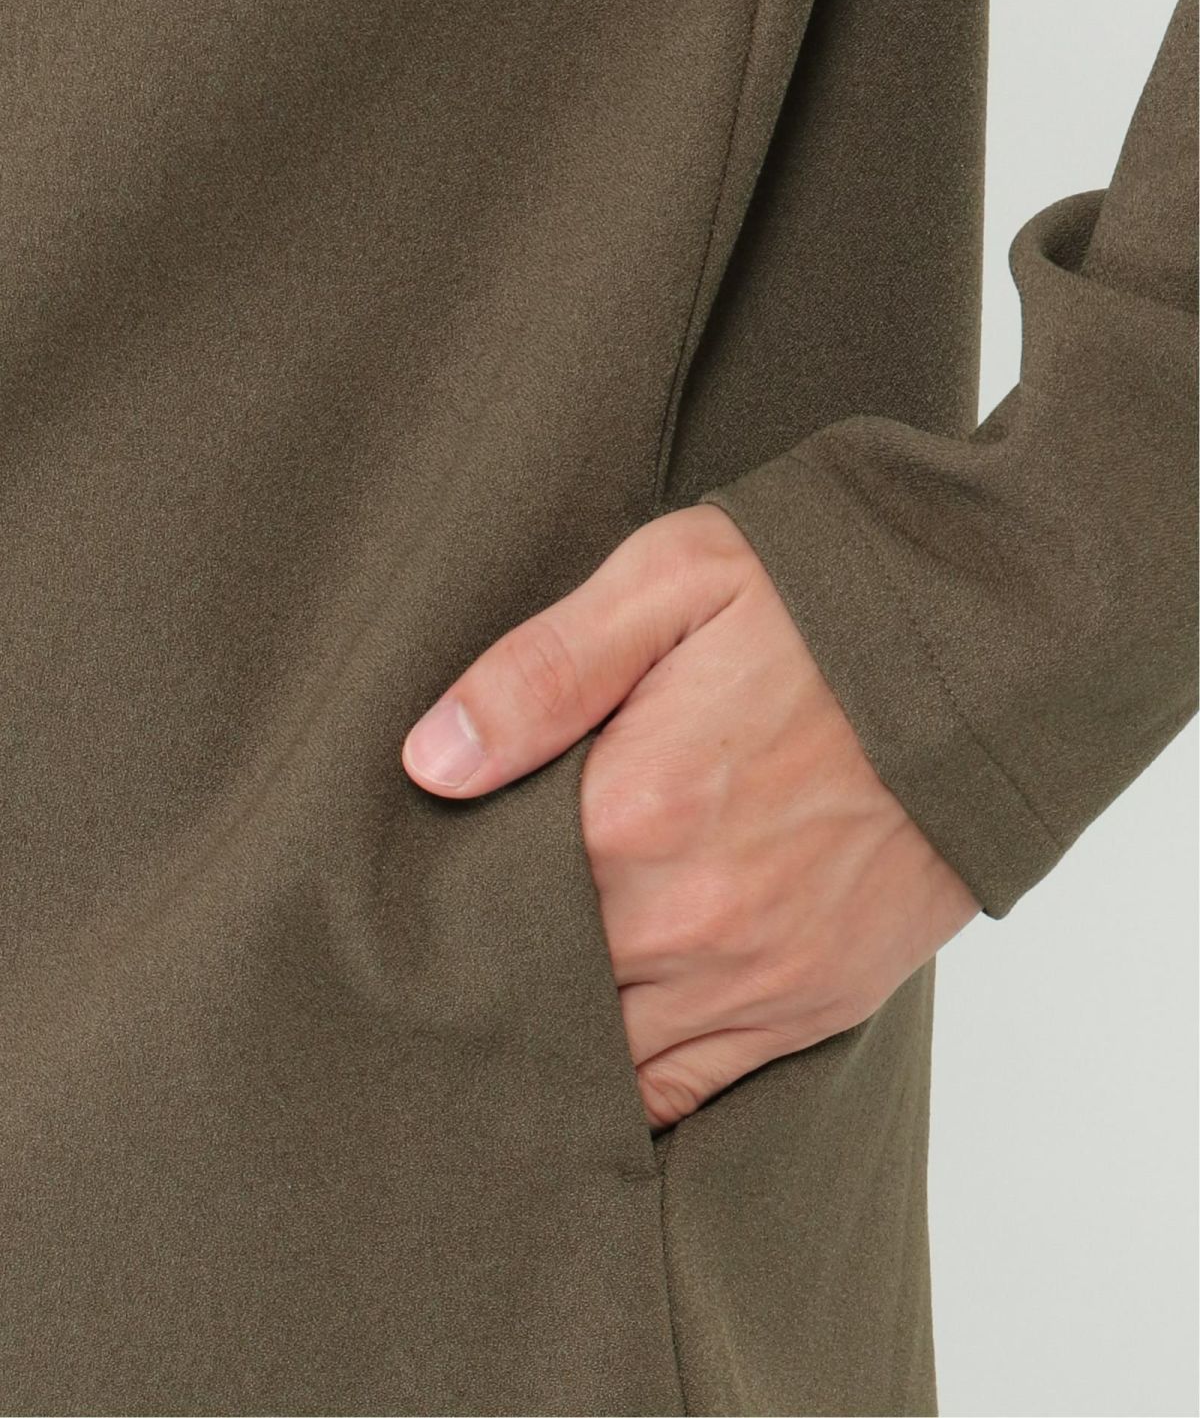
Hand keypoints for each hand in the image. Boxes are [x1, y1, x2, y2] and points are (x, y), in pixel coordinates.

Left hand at [401, 504, 980, 1130]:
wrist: (995, 650)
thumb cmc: (825, 602)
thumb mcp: (672, 582)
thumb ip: (543, 672)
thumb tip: (430, 761)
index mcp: (631, 812)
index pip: (481, 908)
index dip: (433, 911)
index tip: (407, 899)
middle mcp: (688, 919)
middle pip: (532, 995)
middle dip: (481, 982)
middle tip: (440, 962)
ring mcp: (757, 976)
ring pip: (603, 1060)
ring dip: (548, 1041)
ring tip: (506, 1010)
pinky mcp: (815, 1002)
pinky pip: (691, 1089)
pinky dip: (632, 1085)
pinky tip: (596, 1054)